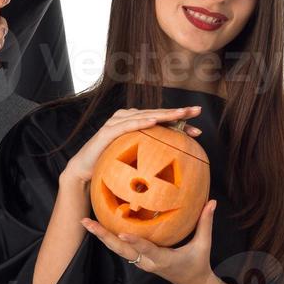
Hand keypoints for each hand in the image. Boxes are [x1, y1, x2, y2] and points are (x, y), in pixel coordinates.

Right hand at [59, 105, 203, 187]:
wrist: (85, 172)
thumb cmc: (111, 167)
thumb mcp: (135, 162)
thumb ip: (150, 158)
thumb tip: (176, 169)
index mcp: (136, 123)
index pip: (162, 121)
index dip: (180, 123)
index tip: (198, 131)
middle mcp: (127, 118)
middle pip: (157, 113)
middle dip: (178, 112)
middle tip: (197, 110)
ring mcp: (117, 122)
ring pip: (145, 115)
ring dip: (164, 114)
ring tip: (181, 114)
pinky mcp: (108, 131)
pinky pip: (127, 125)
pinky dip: (141, 122)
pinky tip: (154, 121)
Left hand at [81, 199, 217, 283]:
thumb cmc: (199, 264)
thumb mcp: (204, 245)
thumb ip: (206, 222)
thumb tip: (212, 201)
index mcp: (163, 259)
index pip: (146, 249)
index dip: (133, 240)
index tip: (120, 231)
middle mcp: (148, 262)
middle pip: (122, 250)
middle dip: (104, 236)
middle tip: (87, 223)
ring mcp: (142, 262)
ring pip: (118, 250)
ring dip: (102, 236)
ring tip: (86, 222)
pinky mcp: (139, 259)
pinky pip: (122, 248)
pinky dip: (109, 238)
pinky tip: (99, 225)